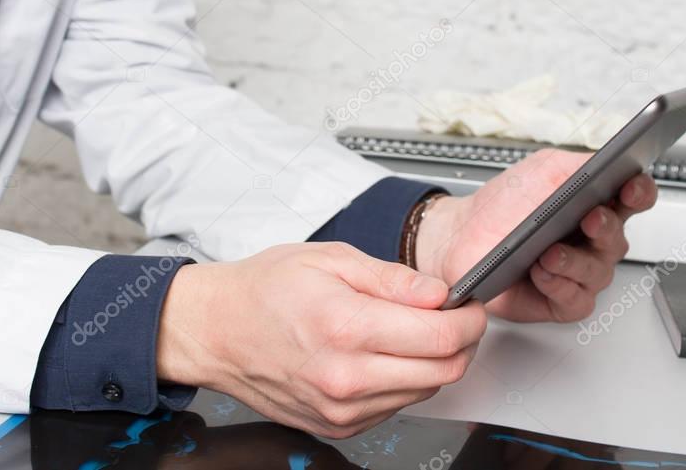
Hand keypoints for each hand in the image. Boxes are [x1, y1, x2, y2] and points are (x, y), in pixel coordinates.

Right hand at [156, 242, 486, 437]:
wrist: (216, 330)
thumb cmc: (265, 290)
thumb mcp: (331, 260)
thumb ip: (393, 279)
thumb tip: (439, 293)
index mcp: (347, 327)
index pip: (442, 337)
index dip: (469, 319)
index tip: (469, 305)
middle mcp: (346, 377)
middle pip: (444, 372)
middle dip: (461, 341)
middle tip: (451, 315)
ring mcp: (342, 408)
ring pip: (425, 392)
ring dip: (432, 362)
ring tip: (408, 330)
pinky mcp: (338, 425)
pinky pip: (396, 407)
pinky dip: (403, 380)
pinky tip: (381, 354)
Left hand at [414, 148, 657, 322]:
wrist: (463, 234)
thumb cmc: (503, 204)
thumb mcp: (542, 169)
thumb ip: (578, 165)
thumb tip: (606, 162)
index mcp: (595, 204)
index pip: (632, 199)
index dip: (639, 192)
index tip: (631, 186)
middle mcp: (593, 241)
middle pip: (618, 239)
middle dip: (606, 228)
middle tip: (590, 218)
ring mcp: (580, 272)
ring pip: (597, 272)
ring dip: (575, 261)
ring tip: (551, 251)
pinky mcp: (561, 300)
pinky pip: (575, 299)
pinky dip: (559, 286)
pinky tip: (541, 273)